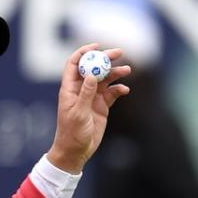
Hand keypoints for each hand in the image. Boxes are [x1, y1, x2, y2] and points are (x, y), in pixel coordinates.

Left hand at [47, 43, 131, 173]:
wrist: (76, 151)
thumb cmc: (71, 133)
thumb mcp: (78, 113)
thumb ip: (86, 94)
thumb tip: (92, 75)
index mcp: (70, 89)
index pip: (74, 64)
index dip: (84, 52)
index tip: (97, 46)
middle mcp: (81, 90)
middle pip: (93, 69)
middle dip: (105, 59)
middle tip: (119, 52)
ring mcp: (92, 98)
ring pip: (105, 80)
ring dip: (115, 73)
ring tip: (127, 70)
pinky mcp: (101, 107)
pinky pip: (112, 93)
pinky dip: (119, 89)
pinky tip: (125, 90)